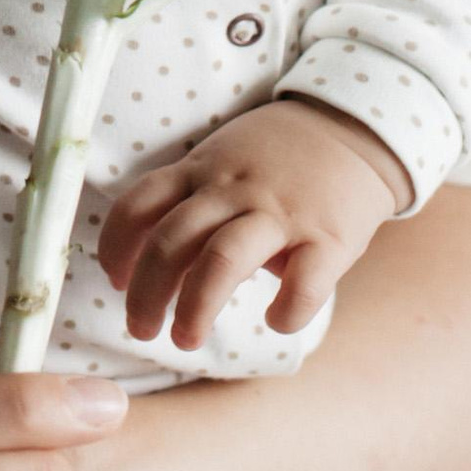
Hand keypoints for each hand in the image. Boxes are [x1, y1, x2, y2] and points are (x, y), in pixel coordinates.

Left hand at [98, 96, 408, 346]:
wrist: (354, 130)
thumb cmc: (277, 159)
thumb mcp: (223, 160)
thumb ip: (190, 202)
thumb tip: (153, 270)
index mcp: (202, 171)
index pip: (138, 205)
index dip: (116, 247)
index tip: (117, 281)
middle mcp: (233, 189)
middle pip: (170, 242)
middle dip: (146, 295)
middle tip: (141, 330)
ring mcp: (280, 212)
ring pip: (222, 260)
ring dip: (195, 307)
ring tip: (184, 340)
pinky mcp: (328, 236)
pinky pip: (303, 281)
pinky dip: (286, 311)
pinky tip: (276, 321)